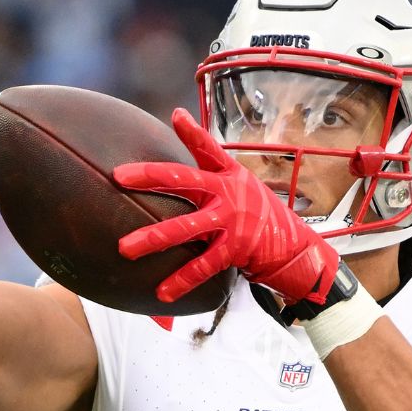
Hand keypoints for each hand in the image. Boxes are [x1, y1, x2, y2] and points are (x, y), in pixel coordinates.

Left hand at [114, 109, 339, 304]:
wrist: (292, 246)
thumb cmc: (256, 212)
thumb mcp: (239, 184)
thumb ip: (211, 166)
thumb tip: (183, 129)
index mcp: (228, 175)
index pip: (209, 149)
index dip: (193, 132)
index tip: (176, 116)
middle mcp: (228, 193)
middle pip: (185, 180)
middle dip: (150, 177)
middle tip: (119, 177)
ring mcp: (231, 222)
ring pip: (185, 228)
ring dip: (153, 238)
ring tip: (125, 248)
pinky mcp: (235, 250)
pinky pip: (202, 266)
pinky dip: (181, 281)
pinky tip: (162, 293)